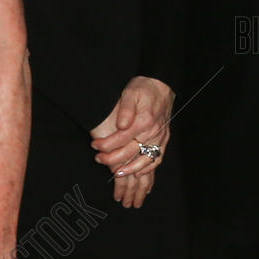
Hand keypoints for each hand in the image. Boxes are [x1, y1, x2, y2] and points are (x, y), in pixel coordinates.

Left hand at [90, 75, 173, 209]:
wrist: (162, 86)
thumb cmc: (144, 88)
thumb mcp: (130, 92)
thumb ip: (125, 109)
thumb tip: (120, 125)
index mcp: (143, 120)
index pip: (121, 138)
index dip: (106, 145)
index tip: (94, 146)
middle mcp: (153, 131)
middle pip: (131, 152)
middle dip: (112, 158)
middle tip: (98, 159)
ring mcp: (160, 137)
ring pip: (145, 160)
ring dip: (130, 169)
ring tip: (117, 172)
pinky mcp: (164, 139)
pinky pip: (157, 158)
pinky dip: (148, 168)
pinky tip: (138, 173)